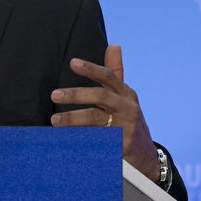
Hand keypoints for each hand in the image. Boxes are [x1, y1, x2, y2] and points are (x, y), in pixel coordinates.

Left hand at [49, 44, 159, 181]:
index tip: (72, 63)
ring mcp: (125, 126)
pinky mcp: (121, 145)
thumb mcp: (125, 96)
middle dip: (76, 94)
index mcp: (126, 93)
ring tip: (54, 120)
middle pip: (100, 95)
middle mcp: (127, 107)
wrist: (145, 156)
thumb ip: (116, 72)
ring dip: (73, 118)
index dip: (91, 69)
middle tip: (54, 94)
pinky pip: (97, 139)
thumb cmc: (129, 119)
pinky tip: (66, 137)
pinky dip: (81, 137)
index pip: (108, 76)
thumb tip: (114, 45)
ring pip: (96, 118)